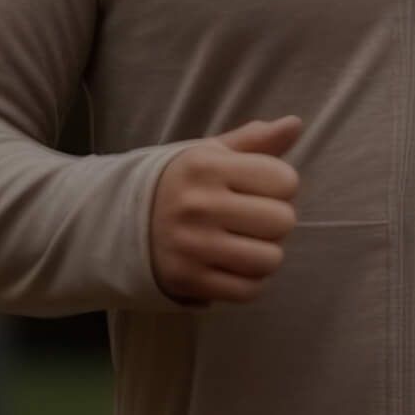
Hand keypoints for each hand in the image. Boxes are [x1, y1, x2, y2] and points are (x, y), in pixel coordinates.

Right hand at [150, 116, 301, 304]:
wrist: (119, 222)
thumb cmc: (181, 184)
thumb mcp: (210, 154)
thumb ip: (255, 140)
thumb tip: (295, 124)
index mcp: (206, 167)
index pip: (285, 180)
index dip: (281, 186)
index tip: (261, 189)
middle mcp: (199, 205)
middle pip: (283, 221)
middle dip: (276, 221)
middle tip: (253, 220)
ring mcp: (192, 246)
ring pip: (270, 259)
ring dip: (266, 255)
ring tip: (246, 244)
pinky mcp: (188, 280)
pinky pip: (249, 291)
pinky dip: (251, 282)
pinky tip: (236, 266)